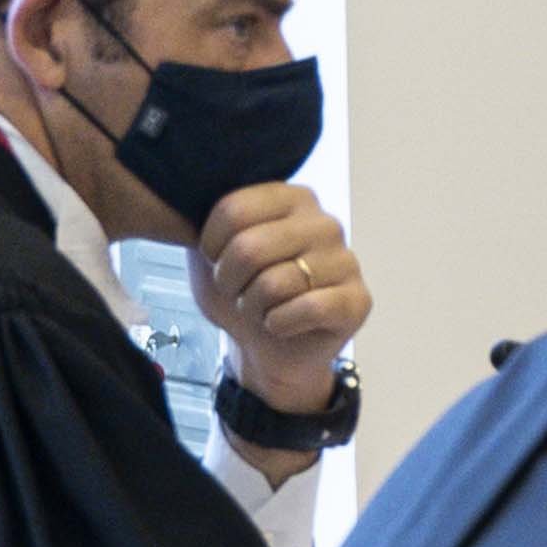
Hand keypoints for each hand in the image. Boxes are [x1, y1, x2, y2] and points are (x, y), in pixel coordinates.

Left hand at [193, 181, 374, 413]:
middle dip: (229, 282)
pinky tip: (281, 326)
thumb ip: (200, 220)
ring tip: (260, 309)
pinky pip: (308, 308)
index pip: (234, 209)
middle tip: (237, 292)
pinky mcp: (358, 301)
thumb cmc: (240, 292)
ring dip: (254, 307)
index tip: (216, 261)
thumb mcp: (208, 252)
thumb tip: (188, 200)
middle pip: (251, 246)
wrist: (265, 347)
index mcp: (292, 199)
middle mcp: (325, 223)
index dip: (211, 246)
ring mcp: (347, 261)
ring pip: (276, 282)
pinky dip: (280, 324)